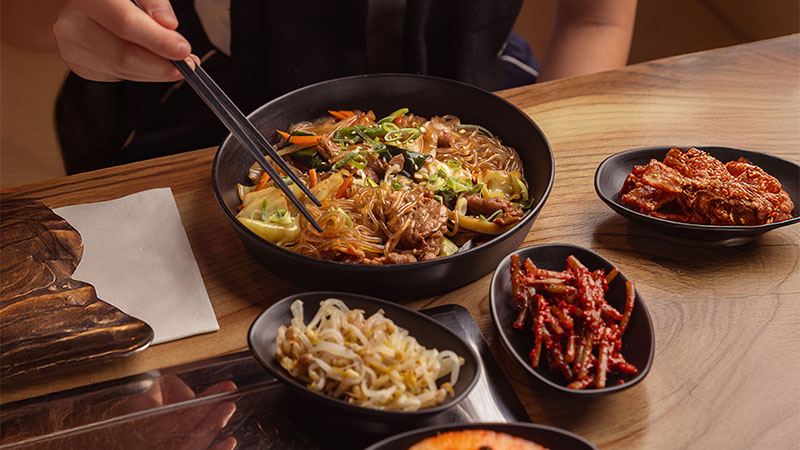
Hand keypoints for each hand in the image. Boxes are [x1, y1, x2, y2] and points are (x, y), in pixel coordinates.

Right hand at [52, 0, 193, 81]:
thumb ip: (153, 0)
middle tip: (186, 62)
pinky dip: (142, 71)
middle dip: (162, 64)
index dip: (158, 40)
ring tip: (174, 62)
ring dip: (156, 71)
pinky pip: (118, 75)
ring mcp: (72, 46)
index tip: (183, 49)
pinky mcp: (78, 64)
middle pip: (125, 55)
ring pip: (123, 70)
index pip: (125, 23)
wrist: (79, 4)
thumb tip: (168, 24)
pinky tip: (150, 61)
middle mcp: (73, 21)